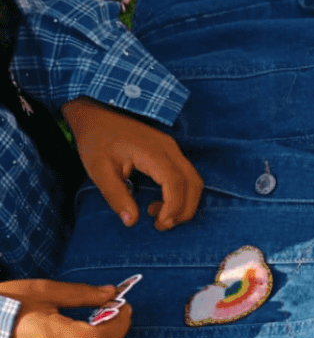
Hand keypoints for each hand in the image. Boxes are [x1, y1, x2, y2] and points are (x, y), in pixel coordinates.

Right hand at [0, 280, 130, 337]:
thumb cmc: (8, 304)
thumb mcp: (44, 291)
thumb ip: (82, 294)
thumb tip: (112, 293)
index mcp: (51, 337)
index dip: (119, 323)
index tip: (125, 304)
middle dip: (118, 330)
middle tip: (121, 308)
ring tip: (109, 316)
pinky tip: (94, 330)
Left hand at [61, 97, 202, 230]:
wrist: (97, 111)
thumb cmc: (97, 139)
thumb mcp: (99, 170)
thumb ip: (116, 196)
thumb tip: (131, 222)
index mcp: (153, 152)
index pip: (176, 183)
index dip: (173, 207)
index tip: (159, 224)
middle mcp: (169, 149)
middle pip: (193, 182)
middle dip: (184, 209)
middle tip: (162, 226)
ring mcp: (172, 148)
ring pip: (193, 179)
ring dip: (184, 202)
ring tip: (159, 216)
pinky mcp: (169, 150)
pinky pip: (186, 174)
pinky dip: (180, 193)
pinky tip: (158, 201)